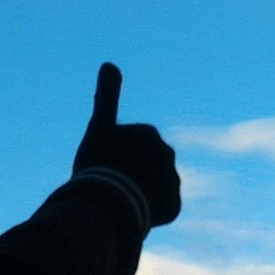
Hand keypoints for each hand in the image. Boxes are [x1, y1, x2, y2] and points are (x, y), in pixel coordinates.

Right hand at [72, 62, 180, 226]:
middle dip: (131, 173)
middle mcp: (167, 155)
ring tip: (121, 201)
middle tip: (111, 184)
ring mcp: (172, 181)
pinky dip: (149, 211)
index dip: (113, 156)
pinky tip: (133, 212)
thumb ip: (107, 96)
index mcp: (150, 134)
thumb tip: (109, 62)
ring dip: (140, 193)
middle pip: (143, 166)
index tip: (103, 164)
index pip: (129, 146)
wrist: (112, 202)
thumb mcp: (100, 127)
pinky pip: (161, 208)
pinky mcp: (174, 206)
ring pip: (152, 187)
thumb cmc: (101, 162)